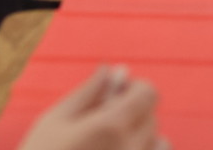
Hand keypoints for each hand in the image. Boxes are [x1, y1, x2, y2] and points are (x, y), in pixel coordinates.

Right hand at [18, 66, 164, 149]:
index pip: (148, 94)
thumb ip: (89, 93)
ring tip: (109, 145)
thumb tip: (112, 70)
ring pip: (157, 144)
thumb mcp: (55, 121)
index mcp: (111, 126)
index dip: (133, 89)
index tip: (114, 95)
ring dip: (140, 138)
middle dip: (132, 113)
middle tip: (100, 124)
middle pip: (151, 118)